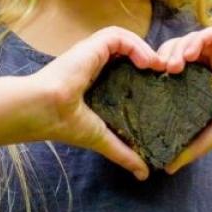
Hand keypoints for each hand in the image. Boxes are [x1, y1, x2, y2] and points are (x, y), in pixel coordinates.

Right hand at [27, 26, 169, 180]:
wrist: (45, 111)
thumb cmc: (65, 124)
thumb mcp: (103, 138)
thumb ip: (124, 153)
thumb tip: (144, 174)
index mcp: (97, 80)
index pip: (126, 68)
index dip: (146, 73)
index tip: (162, 86)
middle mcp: (95, 64)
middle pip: (129, 52)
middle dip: (151, 58)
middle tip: (166, 74)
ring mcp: (93, 53)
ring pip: (126, 40)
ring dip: (146, 50)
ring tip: (159, 67)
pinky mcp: (92, 46)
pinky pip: (119, 36)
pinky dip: (136, 45)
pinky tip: (147, 62)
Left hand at [155, 26, 211, 173]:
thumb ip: (193, 146)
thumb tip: (167, 168)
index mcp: (208, 80)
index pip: (177, 69)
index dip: (161, 72)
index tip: (151, 84)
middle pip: (179, 51)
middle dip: (164, 57)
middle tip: (157, 71)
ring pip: (191, 40)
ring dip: (176, 48)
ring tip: (171, 66)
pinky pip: (210, 34)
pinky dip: (195, 41)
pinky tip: (188, 55)